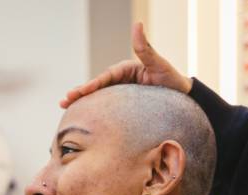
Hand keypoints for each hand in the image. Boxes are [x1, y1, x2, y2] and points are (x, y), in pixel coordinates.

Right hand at [60, 22, 192, 107]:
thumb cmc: (172, 81)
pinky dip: (95, 110)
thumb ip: (146, 48)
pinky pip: (107, 107)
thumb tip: (137, 25)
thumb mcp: (159, 65)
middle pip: (98, 87)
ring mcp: (122, 93)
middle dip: (80, 93)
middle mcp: (122, 80)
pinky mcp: (124, 105)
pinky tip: (83, 116)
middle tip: (64, 101)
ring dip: (83, 102)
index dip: (91, 85)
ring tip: (66, 107)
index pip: (106, 77)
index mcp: (127, 70)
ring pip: (100, 97)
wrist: (183, 99)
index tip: (79, 93)